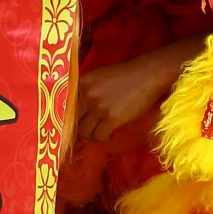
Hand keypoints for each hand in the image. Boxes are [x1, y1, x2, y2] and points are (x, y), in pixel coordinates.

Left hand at [77, 37, 206, 141]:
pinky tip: (111, 133)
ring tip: (101, 132)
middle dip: (80, 128)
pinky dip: (104, 138)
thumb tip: (77, 108)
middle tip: (89, 129)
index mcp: (81, 82)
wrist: (147, 75)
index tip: (73, 124)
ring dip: (92, 135)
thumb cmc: (125, 75)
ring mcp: (98, 107)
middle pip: (72, 121)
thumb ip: (86, 88)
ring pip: (85, 132)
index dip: (68, 118)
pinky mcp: (112, 118)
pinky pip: (99, 136)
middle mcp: (86, 94)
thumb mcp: (99, 75)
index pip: (64, 106)